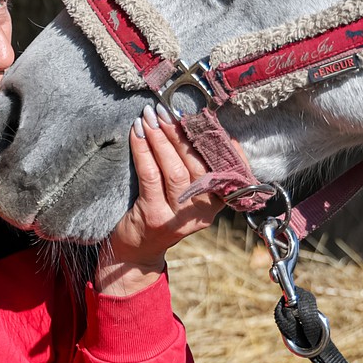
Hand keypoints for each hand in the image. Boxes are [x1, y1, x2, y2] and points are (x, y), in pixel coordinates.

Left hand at [95, 102, 221, 295]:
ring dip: (161, 139)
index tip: (205, 116)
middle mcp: (203, 211)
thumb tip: (196, 123)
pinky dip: (143, 151)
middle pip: (197, 165)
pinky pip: (150, 176)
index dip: (217, 140)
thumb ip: (196, 167)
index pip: (226, 166)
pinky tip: (136, 134)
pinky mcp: (155, 216)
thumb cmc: (161, 211)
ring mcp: (179, 217)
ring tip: (150, 118)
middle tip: (166, 110)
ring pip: (175, 170)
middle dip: (181, 133)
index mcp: (217, 201)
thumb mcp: (186, 192)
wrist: (136, 251)